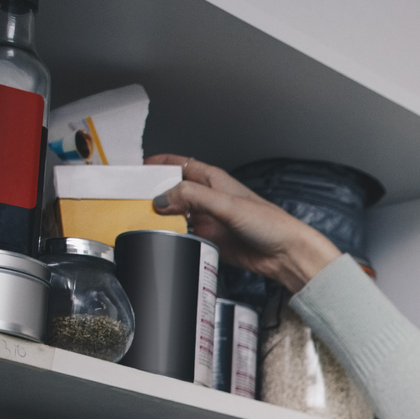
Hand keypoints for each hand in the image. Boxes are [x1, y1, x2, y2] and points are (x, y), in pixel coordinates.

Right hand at [145, 154, 340, 292]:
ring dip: (163, 219)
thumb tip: (162, 198)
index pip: (180, 165)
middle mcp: (210, 198)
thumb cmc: (269, 224)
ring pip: (177, 215)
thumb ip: (192, 197)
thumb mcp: (227, 204)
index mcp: (214, 181)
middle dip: (155, 194)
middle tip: (133, 200)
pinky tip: (165, 240)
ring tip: (143, 221)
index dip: (159, 164)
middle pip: (174, 191)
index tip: (138, 169)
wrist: (285, 254)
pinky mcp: (211, 241)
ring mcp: (210, 220)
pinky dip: (174, 238)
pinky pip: (185, 237)